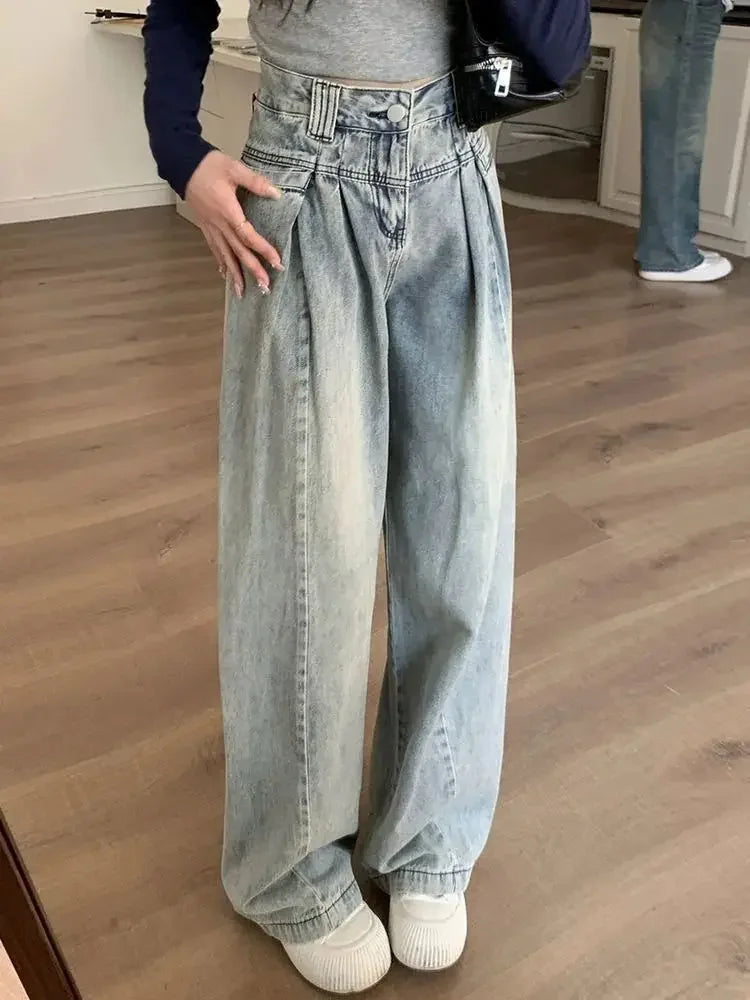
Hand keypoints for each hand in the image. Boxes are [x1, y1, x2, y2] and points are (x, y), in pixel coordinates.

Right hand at [185, 150, 282, 295]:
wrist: (183, 163)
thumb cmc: (209, 165)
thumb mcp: (235, 168)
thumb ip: (255, 182)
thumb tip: (276, 194)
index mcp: (228, 211)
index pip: (248, 236)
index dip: (263, 250)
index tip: (276, 262)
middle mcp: (218, 224)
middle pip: (237, 251)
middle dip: (252, 270)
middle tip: (265, 287)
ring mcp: (210, 227)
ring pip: (224, 254)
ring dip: (234, 274)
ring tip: (241, 292)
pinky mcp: (205, 226)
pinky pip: (214, 248)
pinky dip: (220, 262)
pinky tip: (224, 273)